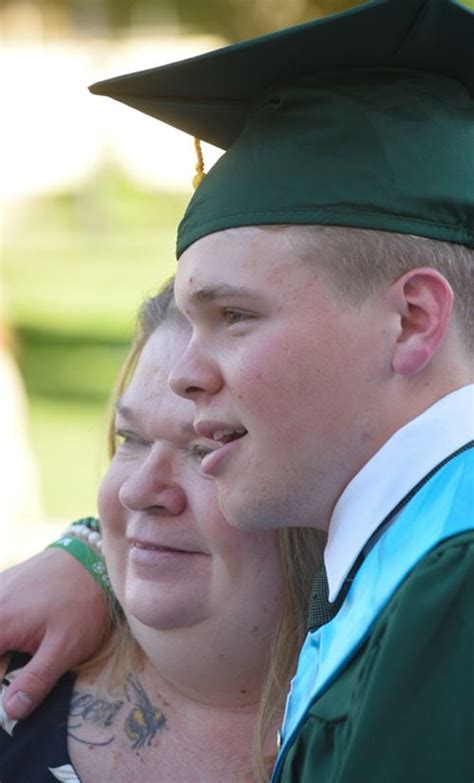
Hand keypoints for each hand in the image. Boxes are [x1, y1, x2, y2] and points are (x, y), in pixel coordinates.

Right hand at [0, 546, 108, 719]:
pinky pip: (0, 612)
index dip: (2, 679)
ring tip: (20, 656)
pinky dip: (7, 628)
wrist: (95, 557)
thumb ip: (36, 681)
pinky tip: (22, 634)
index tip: (12, 684)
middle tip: (20, 669)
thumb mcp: (65, 648)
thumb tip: (10, 712)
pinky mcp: (3, 582)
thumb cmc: (82, 603)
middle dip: (4, 663)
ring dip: (5, 647)